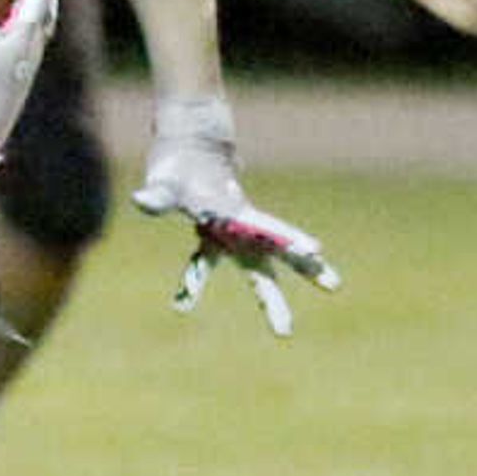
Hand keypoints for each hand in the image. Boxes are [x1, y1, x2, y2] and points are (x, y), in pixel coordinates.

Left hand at [133, 91, 339, 335]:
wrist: (191, 145)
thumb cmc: (179, 163)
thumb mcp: (169, 180)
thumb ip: (159, 195)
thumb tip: (141, 200)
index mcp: (236, 213)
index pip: (269, 230)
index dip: (289, 241)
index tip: (317, 250)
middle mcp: (240, 226)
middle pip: (277, 253)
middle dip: (304, 269)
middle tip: (335, 285)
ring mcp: (229, 234)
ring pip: (258, 268)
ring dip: (270, 297)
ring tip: (284, 331)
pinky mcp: (210, 238)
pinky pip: (202, 265)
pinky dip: (190, 284)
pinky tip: (180, 305)